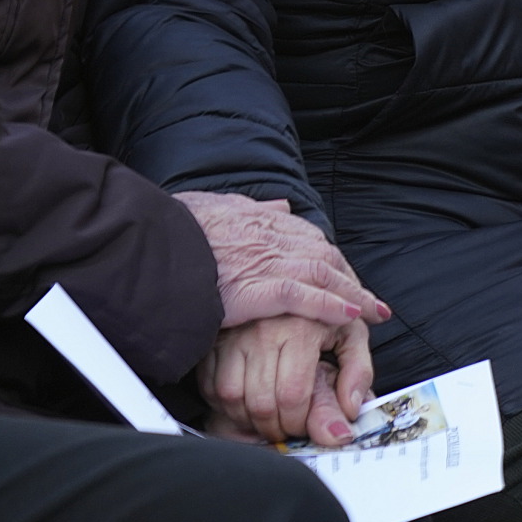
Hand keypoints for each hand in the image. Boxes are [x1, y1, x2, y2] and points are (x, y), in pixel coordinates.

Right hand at [175, 191, 388, 328]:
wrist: (148, 244)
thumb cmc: (172, 228)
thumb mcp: (213, 204)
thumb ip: (248, 207)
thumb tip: (281, 205)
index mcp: (256, 217)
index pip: (308, 237)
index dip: (331, 258)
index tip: (346, 274)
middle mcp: (266, 235)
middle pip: (323, 254)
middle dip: (350, 278)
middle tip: (371, 301)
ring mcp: (263, 260)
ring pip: (321, 274)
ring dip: (352, 294)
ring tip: (373, 313)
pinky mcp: (254, 287)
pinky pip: (303, 297)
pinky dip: (330, 305)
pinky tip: (350, 317)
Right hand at [199, 312, 374, 445]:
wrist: (284, 282)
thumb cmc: (322, 313)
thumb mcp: (351, 334)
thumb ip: (358, 373)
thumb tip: (351, 410)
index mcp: (300, 329)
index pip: (293, 396)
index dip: (298, 423)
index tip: (303, 425)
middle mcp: (263, 330)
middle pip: (261, 403)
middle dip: (275, 428)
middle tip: (285, 427)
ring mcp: (234, 333)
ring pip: (232, 396)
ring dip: (247, 418)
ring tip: (266, 417)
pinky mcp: (214, 338)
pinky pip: (210, 384)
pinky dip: (224, 403)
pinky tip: (245, 402)